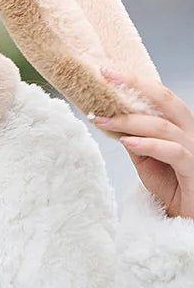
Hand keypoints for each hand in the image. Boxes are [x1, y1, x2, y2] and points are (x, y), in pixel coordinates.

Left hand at [92, 66, 193, 218]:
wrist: (187, 217)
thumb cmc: (170, 185)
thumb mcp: (143, 156)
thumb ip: (132, 135)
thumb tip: (109, 115)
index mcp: (179, 124)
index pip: (159, 95)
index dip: (134, 80)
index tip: (106, 71)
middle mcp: (190, 131)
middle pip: (166, 99)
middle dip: (135, 84)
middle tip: (106, 76)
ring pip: (163, 125)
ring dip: (128, 121)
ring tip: (102, 120)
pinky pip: (173, 151)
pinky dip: (148, 144)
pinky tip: (127, 141)